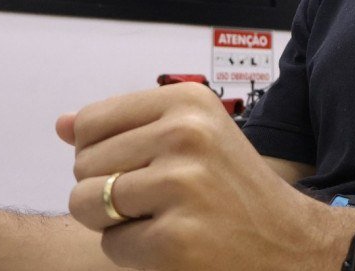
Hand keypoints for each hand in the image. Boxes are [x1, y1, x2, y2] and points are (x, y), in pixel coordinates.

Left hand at [57, 83, 353, 270]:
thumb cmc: (236, 190)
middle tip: (162, 198)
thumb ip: (126, 127)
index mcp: (188, 102)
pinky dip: (134, 253)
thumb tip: (63, 123)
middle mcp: (186, 135)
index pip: (90, 122)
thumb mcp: (194, 137)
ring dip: (115, 222)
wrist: (291, 243)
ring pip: (87, 203)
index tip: (143, 164)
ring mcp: (180, 187)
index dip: (102, 152)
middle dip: (108, 189)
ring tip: (164, 219)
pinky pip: (111, 245)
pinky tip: (176, 244)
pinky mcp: (173, 239)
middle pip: (83, 164)